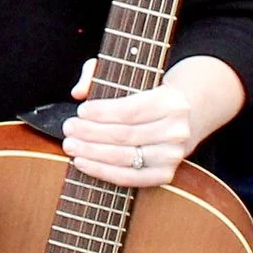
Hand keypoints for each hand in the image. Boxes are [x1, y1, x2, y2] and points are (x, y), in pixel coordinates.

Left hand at [64, 60, 198, 187]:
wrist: (184, 117)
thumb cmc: (145, 95)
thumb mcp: (128, 76)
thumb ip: (96, 75)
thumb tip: (77, 92)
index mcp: (170, 103)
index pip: (130, 110)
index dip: (101, 112)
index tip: (80, 110)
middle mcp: (176, 131)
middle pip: (124, 135)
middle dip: (90, 133)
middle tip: (68, 129)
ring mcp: (172, 156)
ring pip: (125, 157)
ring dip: (92, 153)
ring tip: (71, 145)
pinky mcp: (165, 174)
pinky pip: (131, 177)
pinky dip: (104, 172)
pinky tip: (83, 163)